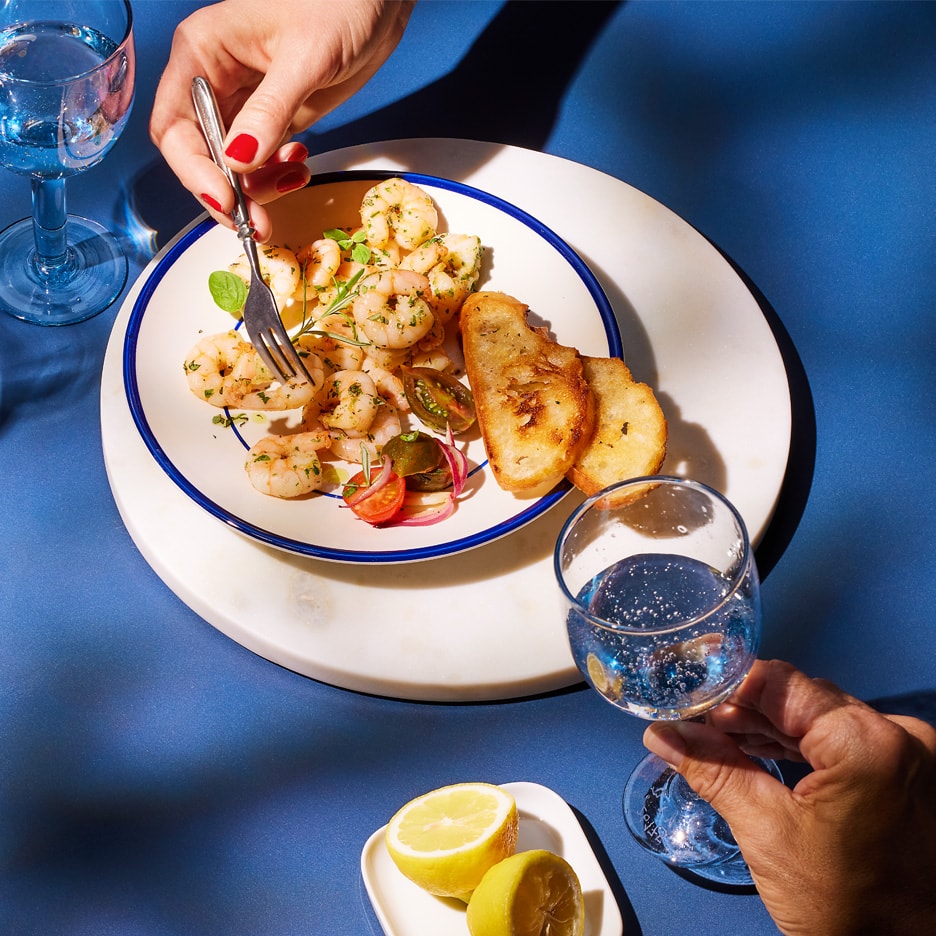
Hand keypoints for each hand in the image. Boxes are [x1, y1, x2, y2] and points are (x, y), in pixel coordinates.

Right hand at [150, 0, 412, 239]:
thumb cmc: (338, 4)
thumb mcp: (304, 58)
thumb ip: (270, 111)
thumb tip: (238, 161)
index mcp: (202, 52)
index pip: (175, 126)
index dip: (195, 170)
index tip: (226, 201)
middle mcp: (215, 79)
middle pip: (199, 155)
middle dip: (227, 193)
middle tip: (256, 225)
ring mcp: (245, 102)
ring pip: (232, 165)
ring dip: (257, 188)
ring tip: (293, 183)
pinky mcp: (274, 116)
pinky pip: (262, 160)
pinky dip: (276, 175)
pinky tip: (299, 166)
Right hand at [643, 659, 935, 935]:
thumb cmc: (850, 911)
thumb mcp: (768, 834)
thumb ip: (715, 770)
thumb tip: (665, 733)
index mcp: (867, 743)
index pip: (780, 683)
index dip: (726, 686)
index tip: (688, 694)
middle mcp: (899, 734)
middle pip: (801, 697)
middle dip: (743, 708)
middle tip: (695, 725)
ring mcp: (911, 753)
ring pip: (821, 716)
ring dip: (769, 725)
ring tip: (720, 741)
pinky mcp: (911, 772)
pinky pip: (845, 738)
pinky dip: (802, 743)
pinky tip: (761, 751)